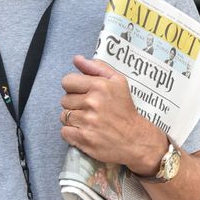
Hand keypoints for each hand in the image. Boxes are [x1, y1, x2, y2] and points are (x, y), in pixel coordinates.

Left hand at [60, 55, 166, 173]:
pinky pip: (64, 132)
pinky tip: (85, 132)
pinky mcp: (84, 138)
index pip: (67, 81)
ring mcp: (87, 121)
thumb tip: (77, 59)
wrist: (136, 139)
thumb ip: (97, 68)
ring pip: (64, 116)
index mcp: (99, 86)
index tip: (82, 94)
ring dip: (73, 119)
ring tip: (88, 121)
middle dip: (74, 104)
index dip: (73, 88)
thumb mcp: (118, 82)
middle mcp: (92, 102)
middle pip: (64, 100)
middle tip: (89, 110)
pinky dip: (72, 133)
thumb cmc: (126, 110)